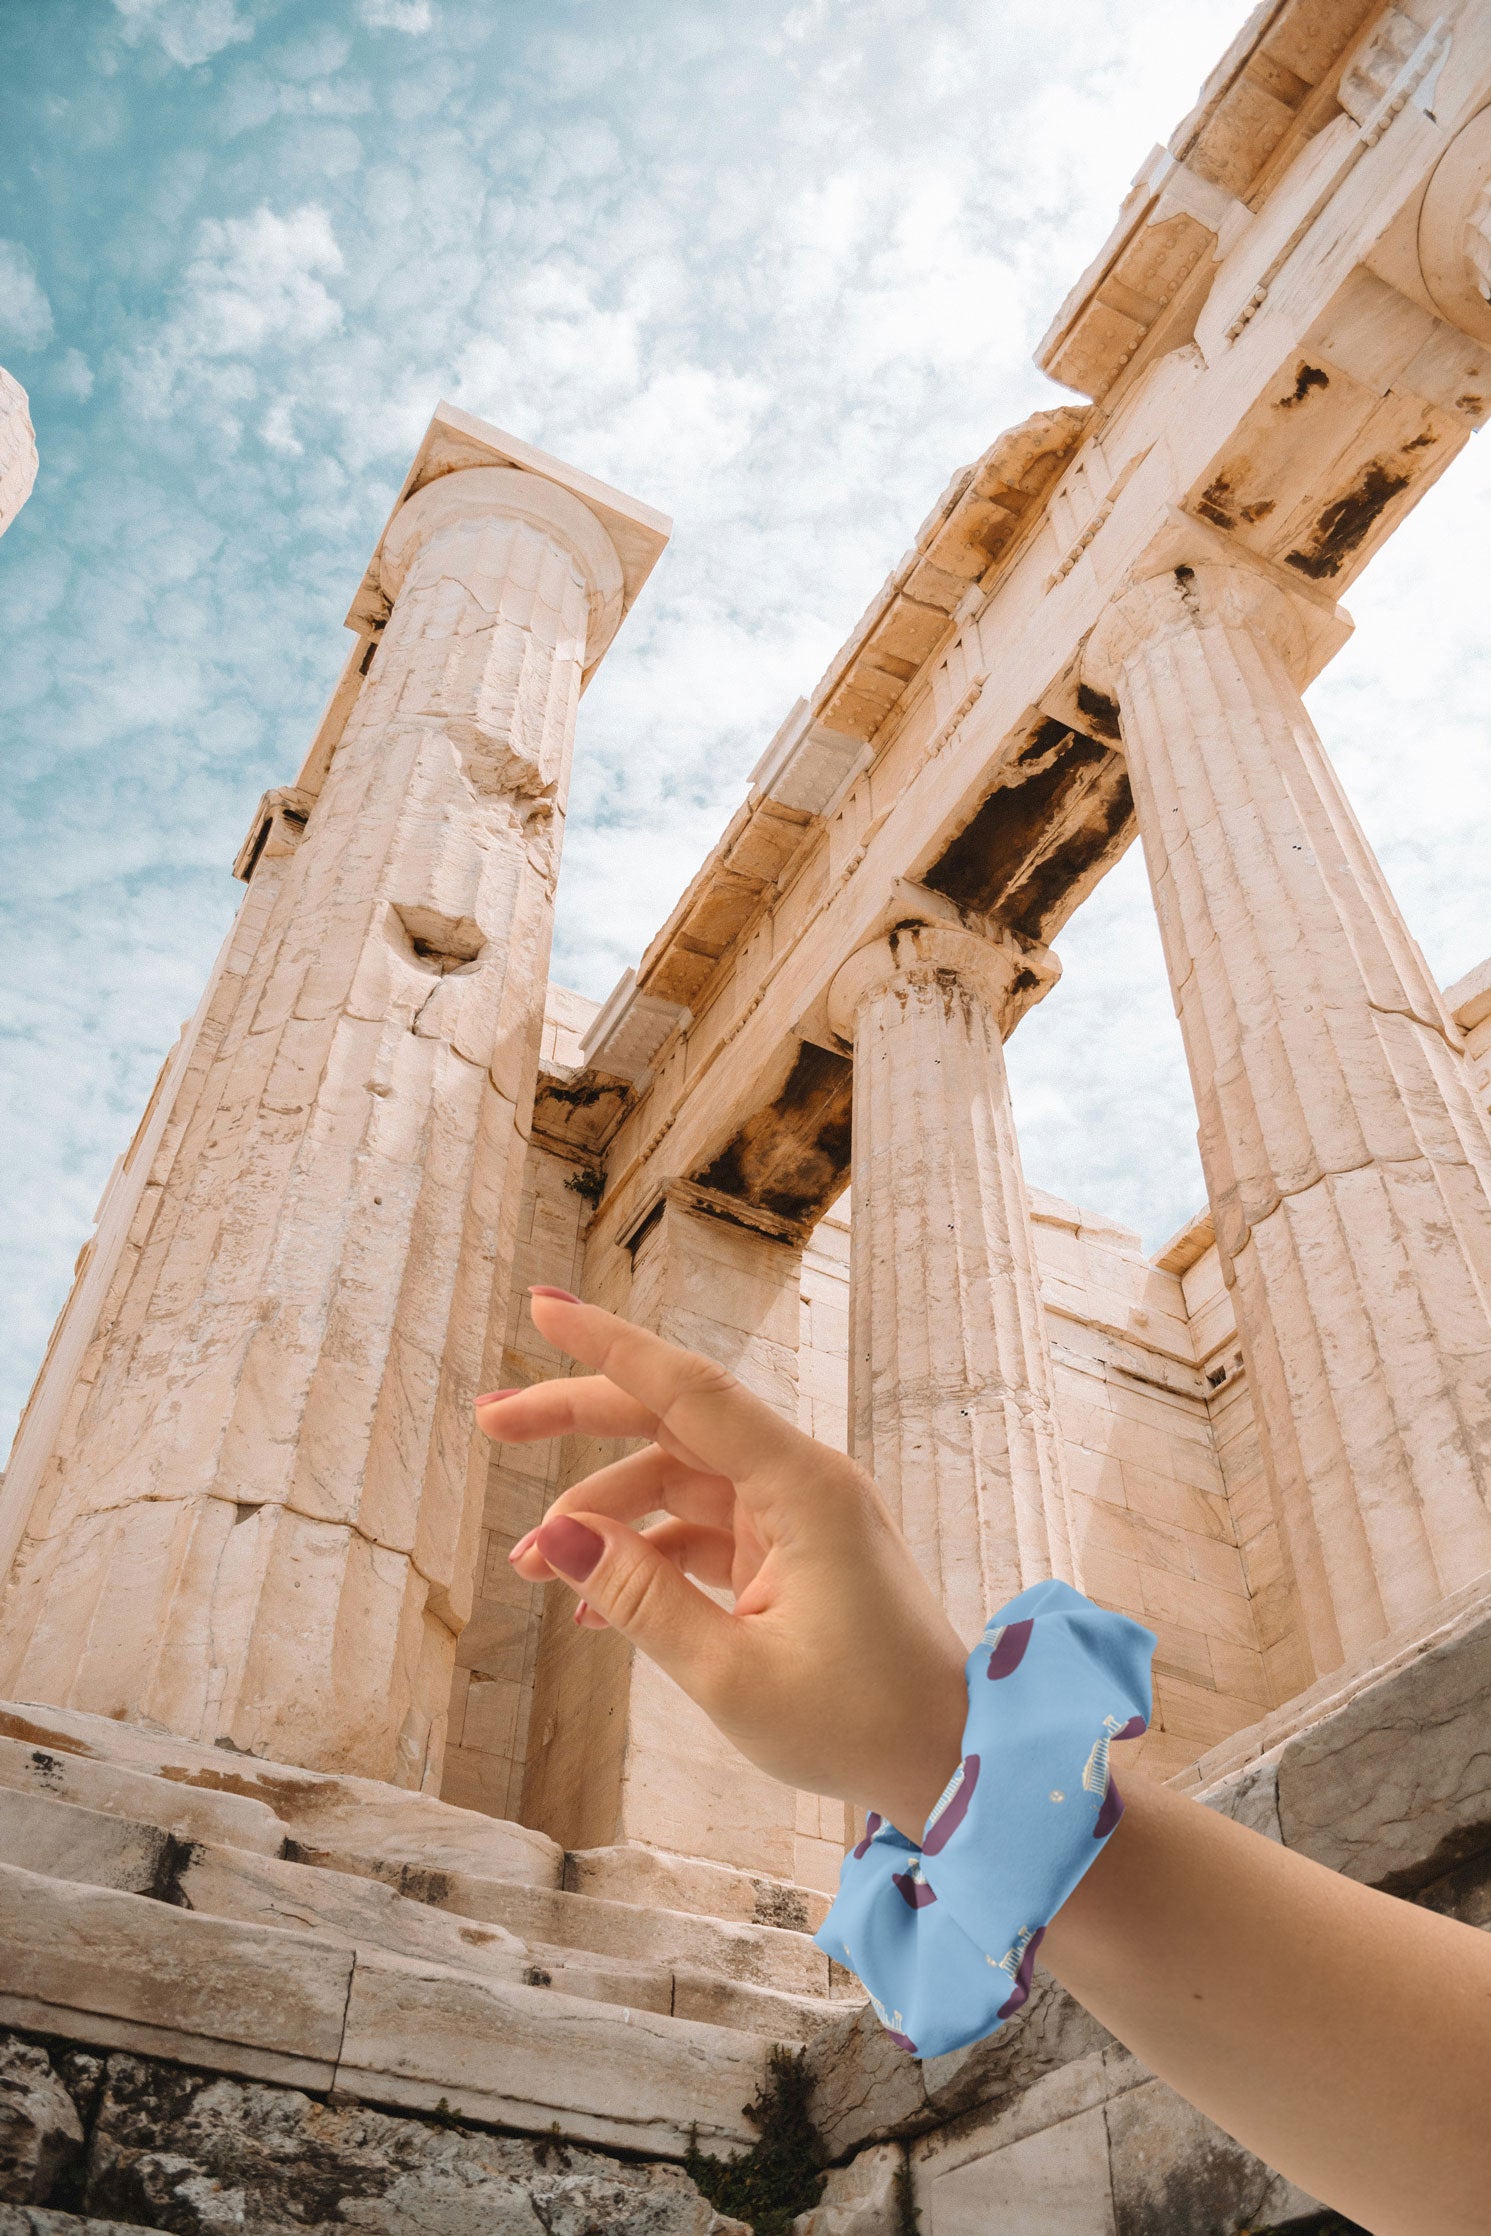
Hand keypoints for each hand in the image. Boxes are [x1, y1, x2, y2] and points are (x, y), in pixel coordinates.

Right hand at [476, 1292, 967, 1837]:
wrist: (949, 1762)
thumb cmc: (858, 1723)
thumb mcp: (730, 1674)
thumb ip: (639, 1598)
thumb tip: (554, 1537)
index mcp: (803, 1486)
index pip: (689, 1389)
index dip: (608, 1345)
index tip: (542, 1306)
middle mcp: (801, 1482)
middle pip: (672, 1422)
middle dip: (578, 1420)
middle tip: (489, 1420)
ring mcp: (797, 1518)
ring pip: (677, 1482)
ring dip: (602, 1516)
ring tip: (529, 1568)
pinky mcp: (792, 1555)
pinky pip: (700, 1532)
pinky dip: (644, 1559)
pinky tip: (590, 1607)